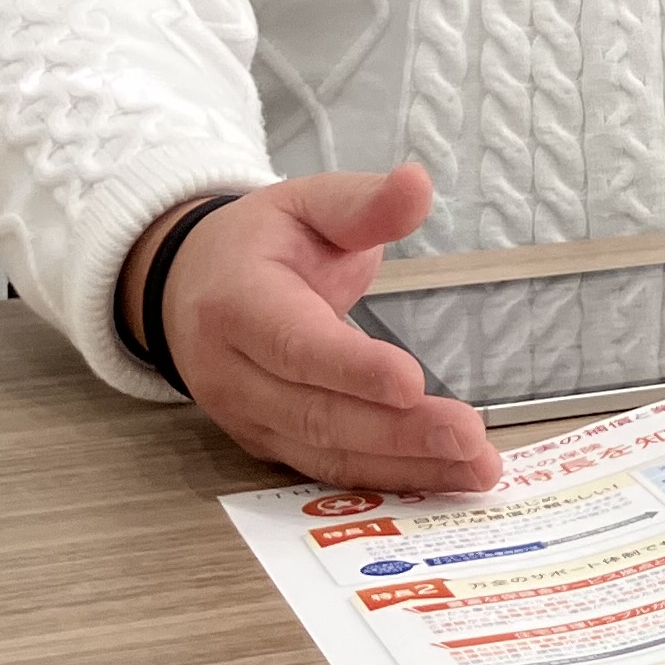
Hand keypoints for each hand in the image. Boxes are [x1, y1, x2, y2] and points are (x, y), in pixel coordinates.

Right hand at [138, 167, 501, 493]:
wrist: (189, 288)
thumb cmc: (256, 246)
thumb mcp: (305, 203)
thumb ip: (362, 202)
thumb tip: (418, 184)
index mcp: (238, 305)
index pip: (297, 345)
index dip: (352, 369)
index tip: (411, 383)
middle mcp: (234, 374)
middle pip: (319, 413)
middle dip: (399, 432)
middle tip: (470, 438)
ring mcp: (248, 419)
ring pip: (327, 453)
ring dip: (406, 467)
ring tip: (475, 469)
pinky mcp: (269, 445)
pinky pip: (329, 471)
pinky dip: (389, 479)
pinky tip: (443, 480)